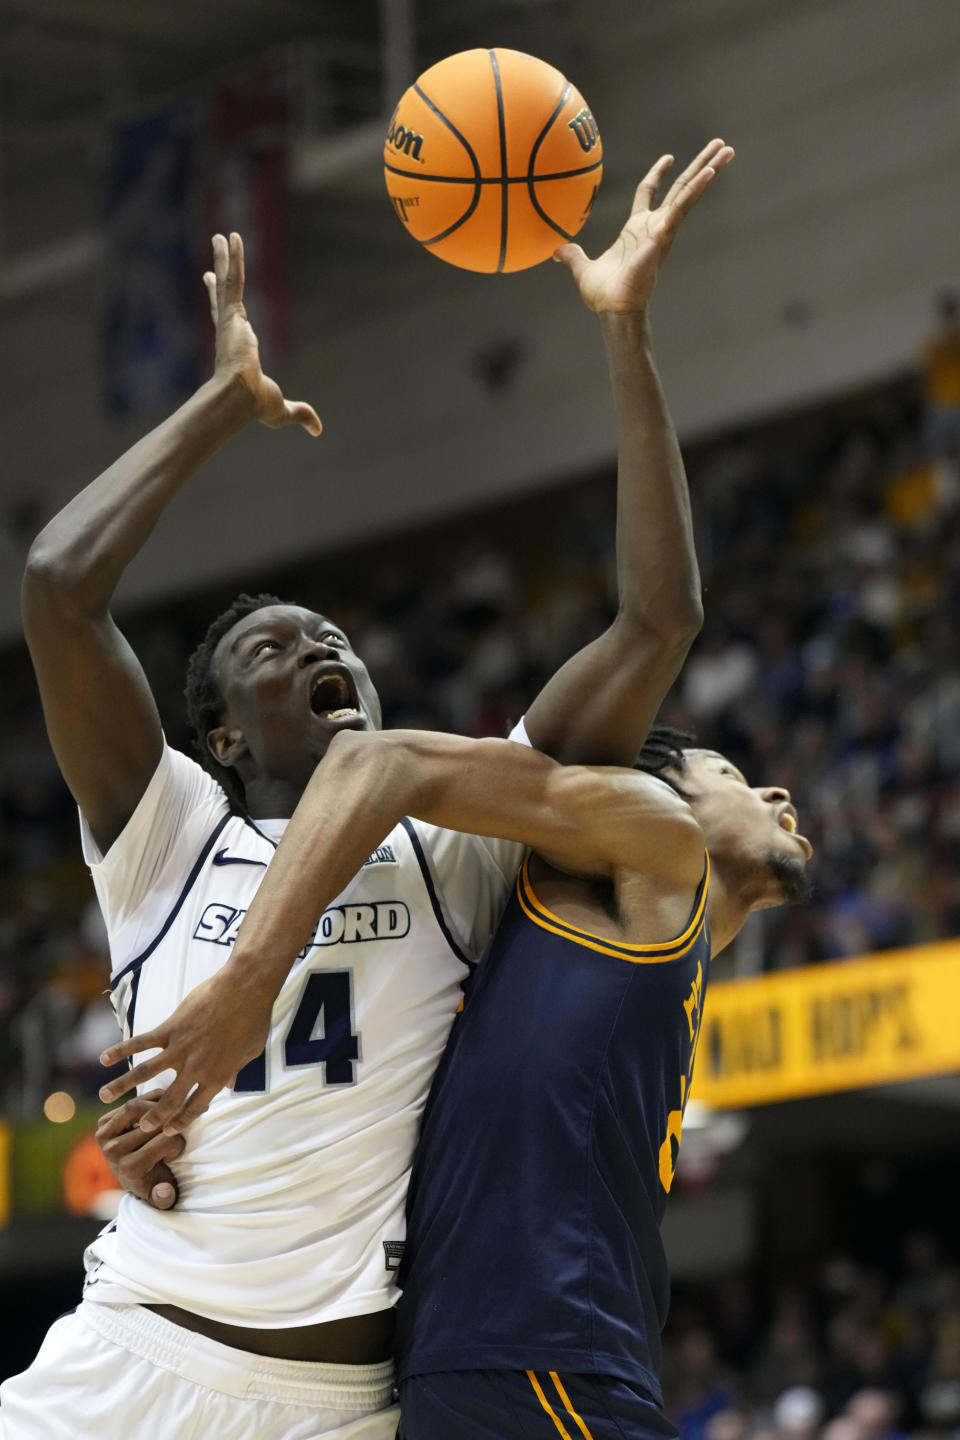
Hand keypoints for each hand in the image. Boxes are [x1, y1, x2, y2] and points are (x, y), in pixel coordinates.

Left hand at [96, 1092, 185, 1208]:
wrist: (133, 1178)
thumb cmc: (155, 1182)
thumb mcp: (164, 1196)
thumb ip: (165, 1197)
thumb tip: (165, 1192)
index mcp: (129, 1169)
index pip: (165, 1141)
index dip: (178, 1144)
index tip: (177, 1152)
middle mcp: (112, 1152)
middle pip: (150, 1122)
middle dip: (170, 1121)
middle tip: (177, 1126)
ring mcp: (103, 1137)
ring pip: (136, 1106)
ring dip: (158, 1105)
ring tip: (169, 1113)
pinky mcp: (102, 1124)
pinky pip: (128, 1102)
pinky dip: (147, 1100)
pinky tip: (159, 1108)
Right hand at [98, 967, 271, 1133]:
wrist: (244, 989)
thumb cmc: (254, 1018)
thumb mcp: (251, 1051)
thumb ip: (237, 1071)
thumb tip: (230, 1085)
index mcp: (216, 1076)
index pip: (195, 1106)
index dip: (181, 1120)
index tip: (168, 1130)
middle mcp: (195, 1068)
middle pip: (169, 1099)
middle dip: (153, 1116)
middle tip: (139, 1126)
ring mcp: (180, 1049)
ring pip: (145, 1073)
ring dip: (123, 1086)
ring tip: (104, 1097)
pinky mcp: (170, 1028)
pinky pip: (141, 1043)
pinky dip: (121, 1050)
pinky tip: (104, 1058)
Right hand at [206, 231, 321, 435]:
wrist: (240, 399)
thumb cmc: (256, 405)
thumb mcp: (283, 409)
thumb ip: (300, 414)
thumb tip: (318, 430)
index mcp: (238, 345)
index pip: (226, 315)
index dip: (219, 299)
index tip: (211, 283)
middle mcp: (231, 328)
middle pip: (224, 292)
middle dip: (219, 271)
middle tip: (216, 249)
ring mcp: (230, 319)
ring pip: (228, 281)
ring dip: (225, 257)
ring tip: (222, 235)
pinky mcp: (232, 314)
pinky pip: (233, 279)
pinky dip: (232, 259)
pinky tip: (230, 238)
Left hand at [555, 138, 734, 314]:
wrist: (614, 310)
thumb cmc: (603, 296)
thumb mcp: (582, 268)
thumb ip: (573, 255)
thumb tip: (557, 250)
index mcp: (636, 230)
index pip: (648, 194)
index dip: (657, 175)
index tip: (668, 158)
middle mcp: (655, 227)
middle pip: (681, 188)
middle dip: (699, 166)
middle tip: (719, 144)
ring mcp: (662, 230)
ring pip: (688, 193)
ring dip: (707, 170)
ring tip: (727, 149)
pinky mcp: (664, 235)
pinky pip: (682, 207)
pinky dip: (696, 189)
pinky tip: (710, 172)